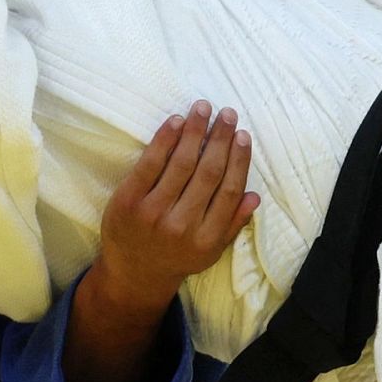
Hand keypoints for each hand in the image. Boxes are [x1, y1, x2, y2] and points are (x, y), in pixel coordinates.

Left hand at [95, 100, 258, 311]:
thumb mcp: (210, 251)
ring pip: (181, 163)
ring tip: (203, 107)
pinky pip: (150, 164)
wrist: (132, 274)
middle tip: (227, 113)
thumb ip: (233, 224)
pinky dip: (164, 140)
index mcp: (206, 238)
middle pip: (208, 173)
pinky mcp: (128, 201)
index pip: (228, 191)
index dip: (238, 161)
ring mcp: (152, 213)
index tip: (243, 135)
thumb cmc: (177, 257)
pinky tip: (176, 121)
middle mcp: (181, 226)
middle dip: (220, 138)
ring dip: (195, 131)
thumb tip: (254, 196)